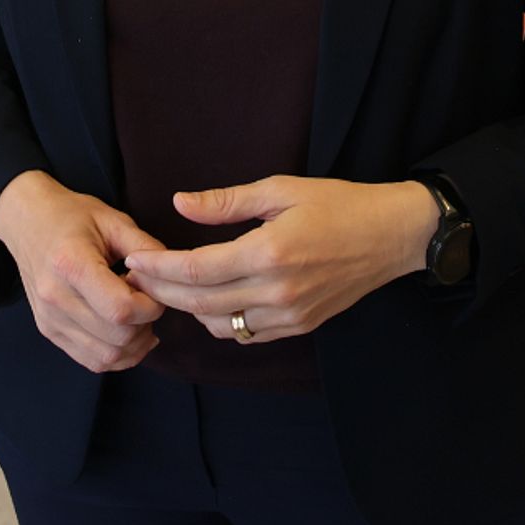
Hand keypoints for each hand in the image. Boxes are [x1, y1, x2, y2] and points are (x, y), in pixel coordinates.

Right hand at [0, 170, 165, 371]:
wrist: (28, 222)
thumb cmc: (71, 216)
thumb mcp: (112, 219)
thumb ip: (145, 246)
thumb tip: (171, 274)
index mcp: (70, 264)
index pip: (120, 309)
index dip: (150, 306)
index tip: (153, 287)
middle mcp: (55, 297)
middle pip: (116, 337)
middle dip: (145, 324)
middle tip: (147, 299)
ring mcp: (49, 319)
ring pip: (106, 357)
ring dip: (134, 344)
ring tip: (137, 315)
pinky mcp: (49, 331)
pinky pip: (91, 360)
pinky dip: (117, 354)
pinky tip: (126, 331)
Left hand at [124, 175, 437, 343]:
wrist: (391, 236)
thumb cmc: (338, 204)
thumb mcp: (281, 190)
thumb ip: (227, 202)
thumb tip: (180, 203)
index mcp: (269, 252)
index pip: (197, 270)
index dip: (159, 267)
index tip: (133, 258)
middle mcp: (277, 291)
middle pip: (200, 303)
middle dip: (162, 291)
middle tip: (137, 276)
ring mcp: (289, 315)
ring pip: (219, 326)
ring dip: (189, 310)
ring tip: (169, 287)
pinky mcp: (299, 326)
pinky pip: (246, 334)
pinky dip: (220, 321)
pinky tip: (211, 301)